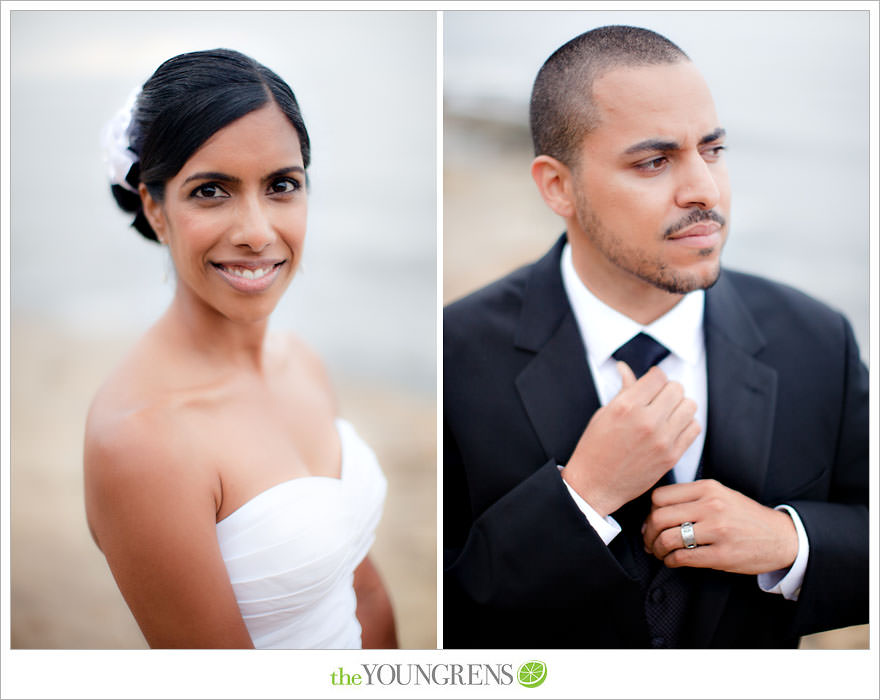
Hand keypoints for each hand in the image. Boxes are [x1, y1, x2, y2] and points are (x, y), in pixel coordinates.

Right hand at [562, 362, 700, 516]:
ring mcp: (662, 440)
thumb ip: (622, 390)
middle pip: (676, 388)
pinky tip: (673, 428)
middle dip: (667, 390)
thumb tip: (625, 368)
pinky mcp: (671, 456)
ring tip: (667, 413)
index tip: (651, 382)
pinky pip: (694, 428)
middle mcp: (646, 421)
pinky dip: (686, 424)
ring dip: (680, 405)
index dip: (654, 376)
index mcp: (625, 406)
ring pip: (689, 406)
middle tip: (658, 398)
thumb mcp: (603, 414)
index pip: (657, 376)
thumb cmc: (595, 448)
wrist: (595, 485)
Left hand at [642, 479, 798, 574]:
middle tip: (650, 541)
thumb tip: (655, 510)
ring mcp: (718, 531)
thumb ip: (692, 497)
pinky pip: (683, 558)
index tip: (652, 521)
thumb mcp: (721, 495)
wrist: (782, 537)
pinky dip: (671, 561)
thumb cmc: (745, 516)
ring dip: (657, 549)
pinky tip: (673, 561)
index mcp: (708, 488)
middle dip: (649, 533)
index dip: (650, 511)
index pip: (660, 496)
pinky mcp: (722, 555)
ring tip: (660, 552)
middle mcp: (712, 506)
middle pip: (659, 517)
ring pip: (668, 539)